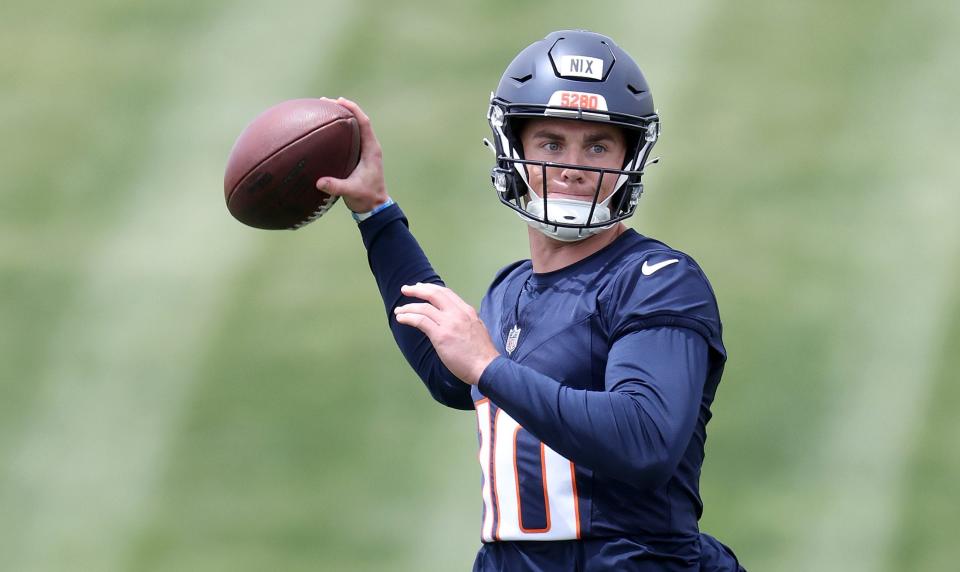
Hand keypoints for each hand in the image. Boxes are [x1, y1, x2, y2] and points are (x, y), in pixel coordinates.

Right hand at [315, 97, 388, 212]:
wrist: (374, 207)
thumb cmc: (366, 198)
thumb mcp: (351, 192)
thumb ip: (336, 186)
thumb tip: (320, 182)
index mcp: (371, 150)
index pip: (364, 123)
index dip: (353, 109)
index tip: (339, 101)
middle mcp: (369, 147)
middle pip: (358, 120)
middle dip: (343, 109)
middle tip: (325, 102)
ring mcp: (364, 151)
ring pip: (354, 128)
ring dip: (341, 118)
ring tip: (324, 110)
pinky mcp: (358, 156)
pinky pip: (349, 137)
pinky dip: (339, 130)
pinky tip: (326, 130)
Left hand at [394, 283, 500, 384]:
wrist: (486, 367)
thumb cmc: (482, 353)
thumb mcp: (477, 328)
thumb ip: (465, 320)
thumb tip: (455, 319)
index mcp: (467, 311)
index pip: (446, 293)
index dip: (430, 288)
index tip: (420, 287)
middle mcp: (458, 313)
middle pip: (434, 293)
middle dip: (417, 289)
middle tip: (405, 289)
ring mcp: (449, 323)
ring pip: (424, 308)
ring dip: (408, 307)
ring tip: (399, 310)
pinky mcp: (441, 336)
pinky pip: (420, 321)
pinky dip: (408, 317)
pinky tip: (401, 319)